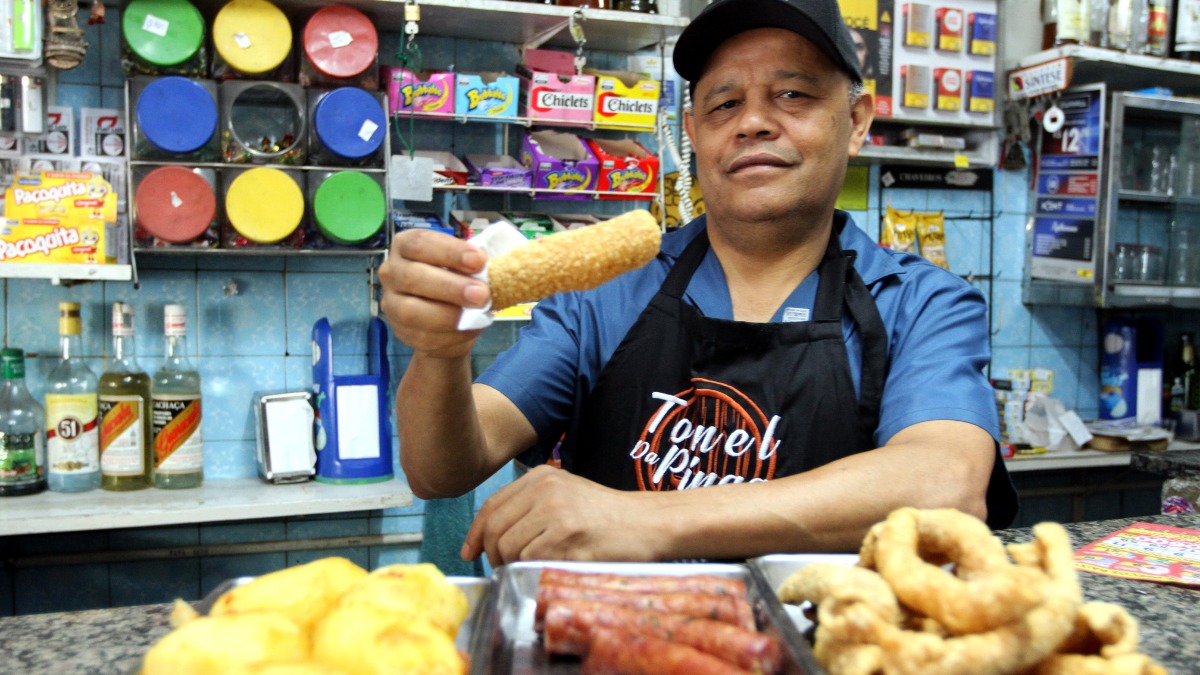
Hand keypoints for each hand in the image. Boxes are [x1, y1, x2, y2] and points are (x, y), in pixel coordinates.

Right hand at [378, 229, 490, 358]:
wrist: (448, 320)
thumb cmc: (456, 281)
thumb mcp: (464, 267)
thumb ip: (472, 265)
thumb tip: (493, 267)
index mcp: (406, 246)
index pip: (420, 243)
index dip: (450, 251)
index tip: (479, 261)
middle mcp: (392, 271)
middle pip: (413, 276)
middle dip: (450, 286)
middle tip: (481, 293)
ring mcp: (391, 303)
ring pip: (411, 310)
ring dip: (447, 314)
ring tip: (476, 312)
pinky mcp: (400, 331)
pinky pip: (422, 335)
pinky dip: (450, 334)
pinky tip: (470, 329)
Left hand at [462, 465, 659, 565]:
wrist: (647, 523)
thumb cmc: (605, 515)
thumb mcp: (565, 494)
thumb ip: (530, 506)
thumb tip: (489, 535)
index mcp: (540, 477)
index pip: (491, 507)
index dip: (475, 534)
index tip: (470, 552)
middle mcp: (545, 489)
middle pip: (495, 530)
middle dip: (493, 555)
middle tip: (503, 568)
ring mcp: (557, 512)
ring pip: (510, 548)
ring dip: (513, 566)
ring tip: (530, 568)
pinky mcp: (568, 536)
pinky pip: (531, 560)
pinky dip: (532, 570)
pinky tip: (547, 569)